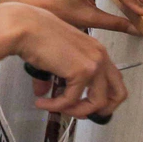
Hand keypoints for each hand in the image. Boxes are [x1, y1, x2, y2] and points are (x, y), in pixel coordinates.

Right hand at [0, 3, 127, 120]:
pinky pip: (71, 100)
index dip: (103, 97)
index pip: (113, 79)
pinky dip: (55, 106)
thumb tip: (43, 92)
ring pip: (97, 103)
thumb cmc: (34, 32)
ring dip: (75, 111)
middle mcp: (100, 55)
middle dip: (103, 111)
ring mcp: (94, 63)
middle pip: (118, 94)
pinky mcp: (82, 72)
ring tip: (55, 108)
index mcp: (95, 49)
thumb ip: (54, 77)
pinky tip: (42, 103)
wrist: (24, 26)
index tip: (87, 104)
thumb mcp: (52, 56)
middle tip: (82, 115)